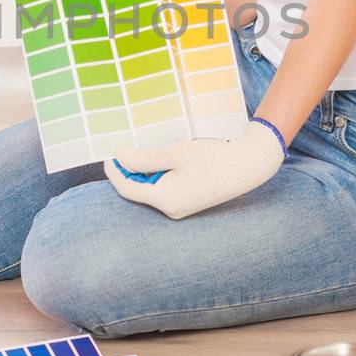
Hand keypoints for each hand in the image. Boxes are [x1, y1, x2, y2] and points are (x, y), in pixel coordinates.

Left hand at [103, 119, 286, 218]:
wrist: (247, 166)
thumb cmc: (212, 159)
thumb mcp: (174, 154)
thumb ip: (143, 158)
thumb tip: (119, 157)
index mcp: (164, 200)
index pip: (127, 189)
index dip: (114, 171)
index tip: (107, 154)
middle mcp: (170, 209)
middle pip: (139, 189)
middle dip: (131, 169)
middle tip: (128, 146)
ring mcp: (180, 207)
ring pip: (153, 187)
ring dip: (148, 169)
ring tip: (153, 149)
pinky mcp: (189, 201)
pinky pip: (166, 188)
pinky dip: (161, 173)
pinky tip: (169, 156)